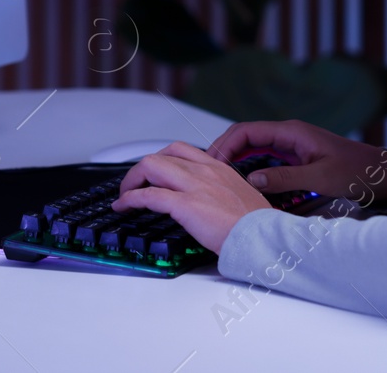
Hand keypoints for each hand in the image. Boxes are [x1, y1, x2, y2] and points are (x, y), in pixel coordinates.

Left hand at [110, 140, 271, 253]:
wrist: (263, 235)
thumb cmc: (255, 223)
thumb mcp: (240, 195)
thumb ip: (222, 191)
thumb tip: (210, 201)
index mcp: (217, 167)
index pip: (180, 150)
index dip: (160, 160)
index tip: (153, 174)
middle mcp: (204, 170)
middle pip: (161, 155)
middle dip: (141, 169)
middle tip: (134, 185)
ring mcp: (194, 186)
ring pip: (150, 166)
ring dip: (131, 180)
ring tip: (125, 195)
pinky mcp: (186, 205)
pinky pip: (149, 195)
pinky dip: (130, 199)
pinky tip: (123, 206)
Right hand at [205, 120, 386, 210]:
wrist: (378, 173)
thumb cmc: (354, 172)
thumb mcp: (319, 179)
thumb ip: (285, 179)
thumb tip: (251, 180)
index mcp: (291, 132)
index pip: (247, 131)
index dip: (225, 145)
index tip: (211, 163)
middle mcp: (288, 134)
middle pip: (245, 137)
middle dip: (224, 151)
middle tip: (207, 173)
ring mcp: (290, 145)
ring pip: (253, 147)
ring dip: (235, 159)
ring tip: (217, 179)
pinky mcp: (294, 157)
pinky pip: (264, 157)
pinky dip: (249, 167)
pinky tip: (241, 182)